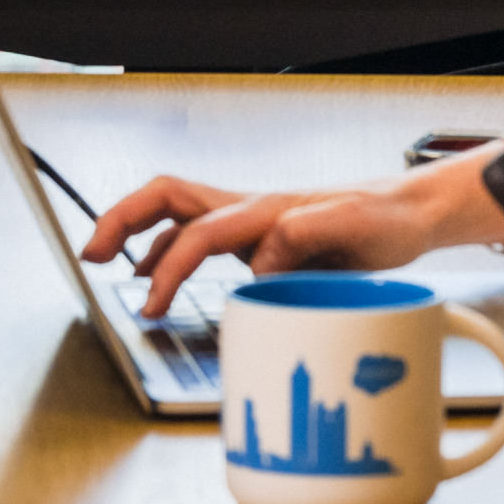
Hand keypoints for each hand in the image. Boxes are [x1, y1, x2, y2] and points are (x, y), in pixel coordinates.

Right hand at [75, 174, 447, 316]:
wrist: (412, 212)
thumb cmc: (388, 218)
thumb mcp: (357, 226)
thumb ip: (308, 234)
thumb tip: (260, 258)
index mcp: (266, 209)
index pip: (196, 234)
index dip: (167, 269)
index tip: (151, 304)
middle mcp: (251, 210)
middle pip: (166, 198)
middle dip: (121, 220)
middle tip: (91, 255)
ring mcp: (252, 222)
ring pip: (176, 215)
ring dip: (136, 233)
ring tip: (107, 263)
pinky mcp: (261, 237)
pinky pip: (198, 235)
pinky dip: (165, 249)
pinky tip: (158, 273)